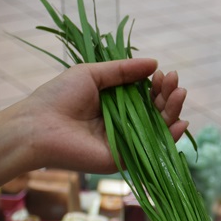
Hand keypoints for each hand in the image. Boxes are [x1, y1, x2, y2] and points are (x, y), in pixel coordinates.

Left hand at [25, 58, 187, 173]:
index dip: (158, 86)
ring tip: (180, 93)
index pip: (146, 96)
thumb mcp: (92, 74)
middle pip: (156, 111)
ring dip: (173, 111)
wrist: (39, 127)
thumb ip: (123, 70)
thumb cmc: (59, 97)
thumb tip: (154, 62)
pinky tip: (181, 122)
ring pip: (159, 128)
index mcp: (116, 105)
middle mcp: (125, 124)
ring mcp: (127, 142)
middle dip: (168, 96)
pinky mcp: (126, 158)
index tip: (164, 74)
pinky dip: (171, 137)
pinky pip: (153, 149)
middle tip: (175, 81)